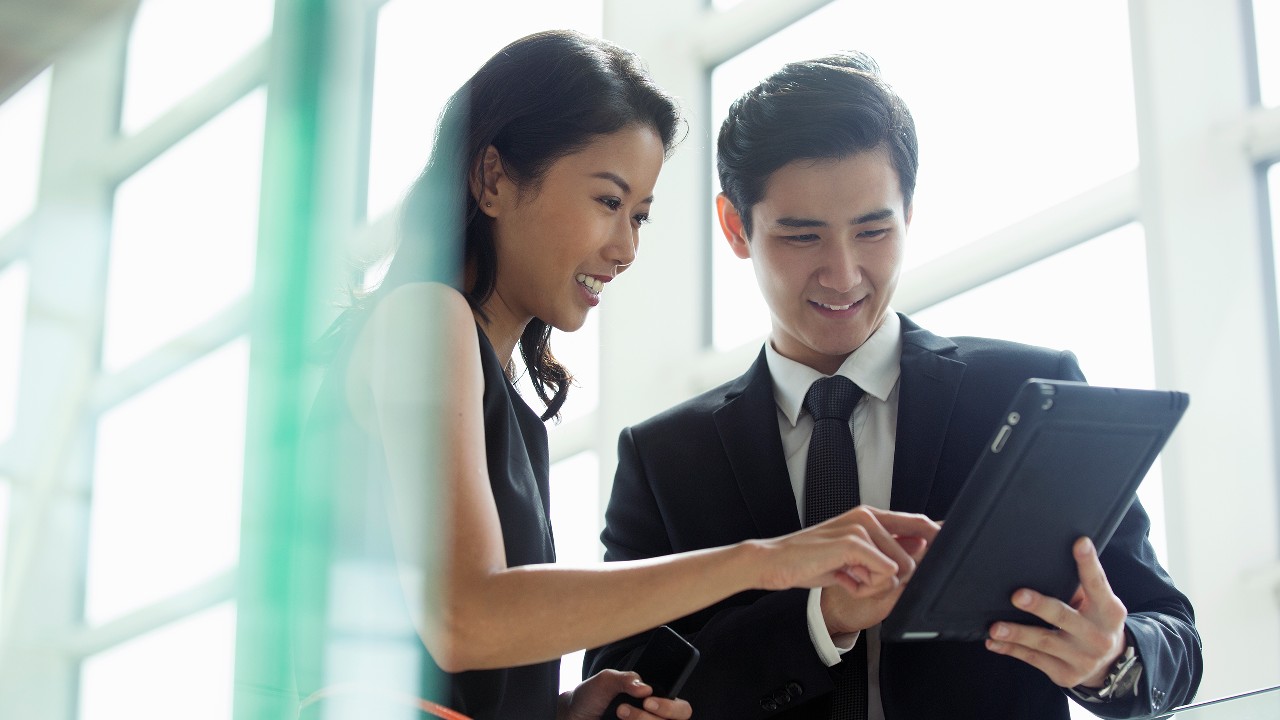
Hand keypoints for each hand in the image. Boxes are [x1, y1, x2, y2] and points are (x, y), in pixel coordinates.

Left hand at [558, 670, 691, 719]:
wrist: (572, 715)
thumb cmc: (592, 696)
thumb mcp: (607, 679)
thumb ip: (626, 678)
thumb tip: (646, 688)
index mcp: (656, 700)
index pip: (681, 708)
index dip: (671, 707)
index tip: (648, 701)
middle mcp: (654, 718)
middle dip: (650, 718)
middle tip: (624, 710)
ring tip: (617, 713)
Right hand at [753, 506, 938, 597]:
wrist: (773, 561)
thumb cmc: (809, 561)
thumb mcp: (852, 558)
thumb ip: (881, 553)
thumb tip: (918, 553)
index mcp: (869, 516)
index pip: (918, 523)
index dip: (937, 535)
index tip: (950, 544)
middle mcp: (868, 516)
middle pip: (913, 557)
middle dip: (890, 580)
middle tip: (859, 580)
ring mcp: (860, 527)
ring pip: (899, 569)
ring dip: (875, 585)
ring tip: (848, 578)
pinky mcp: (853, 542)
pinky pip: (883, 573)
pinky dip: (865, 586)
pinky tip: (844, 580)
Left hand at [984, 537, 1128, 687]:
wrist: (1111, 665)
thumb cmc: (1095, 621)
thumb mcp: (1098, 604)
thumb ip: (1080, 585)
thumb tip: (1048, 557)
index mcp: (1109, 611)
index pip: (1098, 584)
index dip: (1089, 564)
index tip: (1079, 543)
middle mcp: (1097, 635)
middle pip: (1064, 616)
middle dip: (1040, 606)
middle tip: (1017, 596)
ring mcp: (1082, 658)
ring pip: (1044, 642)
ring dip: (1017, 633)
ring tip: (995, 627)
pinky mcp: (1065, 674)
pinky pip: (1033, 660)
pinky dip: (1011, 650)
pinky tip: (994, 642)